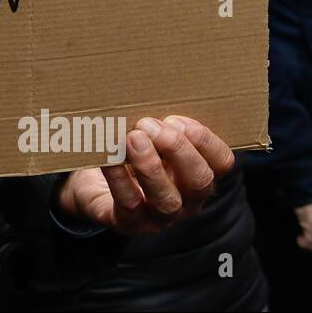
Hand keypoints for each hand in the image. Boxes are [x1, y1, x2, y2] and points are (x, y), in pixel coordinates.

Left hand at [55, 115, 234, 234]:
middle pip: (200, 182)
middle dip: (178, 150)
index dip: (204, 140)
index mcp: (198, 173)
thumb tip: (152, 89)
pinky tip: (108, 157)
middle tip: (149, 125)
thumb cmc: (128, 151)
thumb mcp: (149, 134)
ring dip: (151, 166)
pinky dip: (118, 178)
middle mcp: (187, 200)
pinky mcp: (128, 224)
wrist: (90, 180)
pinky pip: (128, 204)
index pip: (221, 162)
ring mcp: (159, 217)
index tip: (176, 119)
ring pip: (167, 200)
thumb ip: (158, 120)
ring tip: (132, 138)